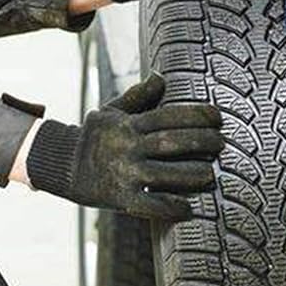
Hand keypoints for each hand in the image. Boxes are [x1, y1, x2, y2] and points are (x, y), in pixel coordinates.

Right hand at [25, 73, 223, 219]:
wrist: (64, 167)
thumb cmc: (94, 138)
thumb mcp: (111, 112)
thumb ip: (138, 97)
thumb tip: (161, 77)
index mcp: (128, 125)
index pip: (168, 116)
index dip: (197, 115)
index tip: (217, 117)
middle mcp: (127, 147)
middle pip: (172, 143)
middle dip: (203, 142)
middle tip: (221, 144)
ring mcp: (124, 173)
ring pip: (166, 174)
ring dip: (194, 174)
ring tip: (210, 174)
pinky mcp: (120, 197)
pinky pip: (150, 204)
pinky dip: (171, 207)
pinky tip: (188, 207)